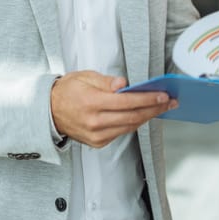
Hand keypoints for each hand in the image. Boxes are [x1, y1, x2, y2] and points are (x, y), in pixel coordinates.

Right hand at [50, 70, 177, 147]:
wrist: (49, 111)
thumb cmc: (68, 90)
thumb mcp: (85, 77)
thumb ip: (106, 81)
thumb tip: (124, 84)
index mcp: (92, 102)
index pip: (127, 102)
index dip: (148, 99)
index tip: (163, 95)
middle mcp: (95, 121)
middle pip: (133, 116)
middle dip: (154, 109)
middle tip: (170, 102)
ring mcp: (97, 135)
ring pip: (129, 126)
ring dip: (147, 117)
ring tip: (161, 107)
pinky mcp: (98, 142)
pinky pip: (121, 132)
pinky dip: (133, 123)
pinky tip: (143, 114)